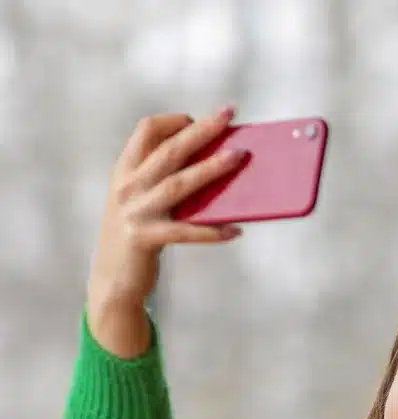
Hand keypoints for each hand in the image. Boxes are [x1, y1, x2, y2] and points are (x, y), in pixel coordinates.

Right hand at [87, 108, 246, 326]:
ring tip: (239, 157)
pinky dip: (212, 231)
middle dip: (201, 130)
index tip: (198, 119)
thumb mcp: (142, 200)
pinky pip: (186, 231)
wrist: (112, 279)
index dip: (173, 120)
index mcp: (125, 170)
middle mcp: (127, 186)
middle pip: (169, 151)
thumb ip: (165, 180)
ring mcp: (135, 212)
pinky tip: (236, 231)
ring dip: (212, 169)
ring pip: (179, 184)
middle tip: (228, 115)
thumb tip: (217, 163)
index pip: (145, 130)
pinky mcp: (145, 239)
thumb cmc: (139, 234)